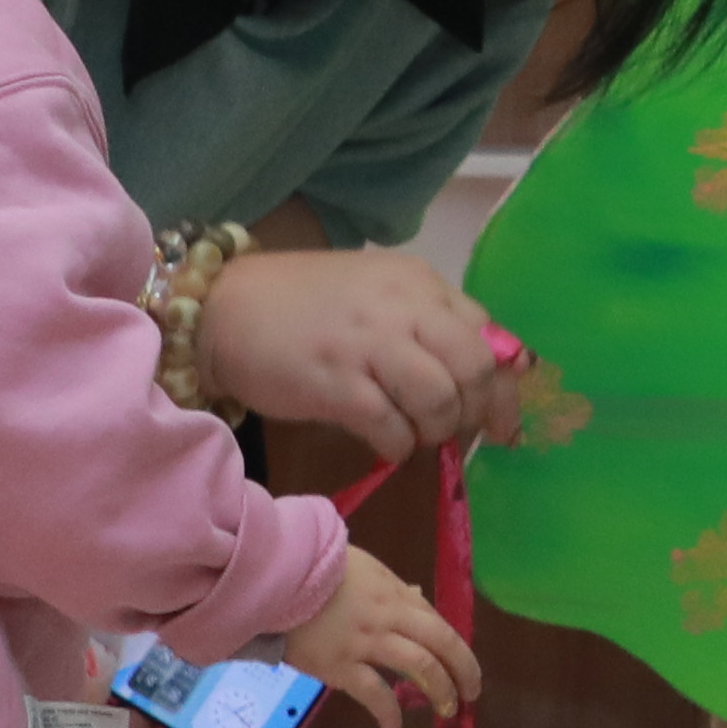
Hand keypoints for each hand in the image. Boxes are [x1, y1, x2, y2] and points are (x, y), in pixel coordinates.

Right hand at [200, 241, 516, 448]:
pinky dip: (398, 444)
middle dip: (478, 410)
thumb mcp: (377, 298)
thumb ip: (427, 325)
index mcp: (419, 283)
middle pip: (477, 367)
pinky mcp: (335, 382)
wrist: (222, 309)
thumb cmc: (304, 307)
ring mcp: (367, 343)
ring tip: (413, 433)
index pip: (489, 334)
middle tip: (457, 431)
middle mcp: (401, 306)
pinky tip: (384, 441)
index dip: (505, 386)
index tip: (503, 420)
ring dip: (436, 429)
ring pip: (441, 399)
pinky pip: (392, 427)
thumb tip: (482, 380)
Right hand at [281, 546, 482, 727]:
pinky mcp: (338, 665)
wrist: (274, 578)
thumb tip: (417, 598)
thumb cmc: (314, 570)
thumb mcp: (364, 568)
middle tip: (471, 692)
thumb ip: (392, 588)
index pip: (436, 621)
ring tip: (447, 708)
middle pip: (440, 642)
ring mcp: (365, 641)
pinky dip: (388, 711)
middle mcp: (387, 617)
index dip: (454, 646)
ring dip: (440, 689)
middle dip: (463, 669)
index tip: (461, 664)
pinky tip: (395, 726)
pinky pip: (372, 692)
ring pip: (419, 666)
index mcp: (393, 593)